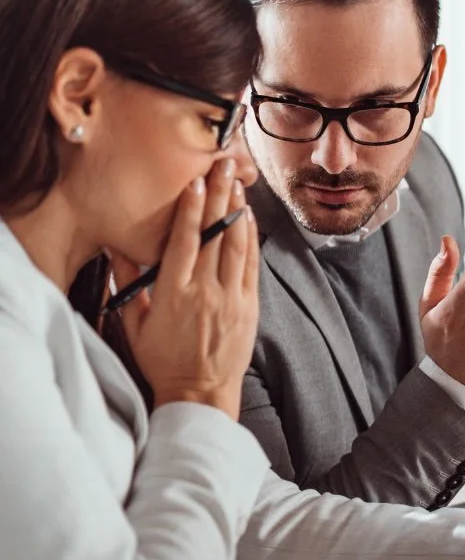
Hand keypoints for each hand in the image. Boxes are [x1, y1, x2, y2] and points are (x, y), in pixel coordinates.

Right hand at [109, 158, 258, 419]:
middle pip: (215, 234)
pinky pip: (251, 264)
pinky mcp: (250, 305)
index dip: (190, 208)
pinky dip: (251, 238)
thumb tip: (118, 250)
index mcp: (174, 292)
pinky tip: (248, 218)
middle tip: (223, 167)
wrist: (200, 392)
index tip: (194, 182)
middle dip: (219, 197)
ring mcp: (232, 297)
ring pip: (237, 244)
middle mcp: (206, 290)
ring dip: (237, 211)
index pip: (184, 240)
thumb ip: (128, 284)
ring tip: (236, 184)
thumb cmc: (163, 359)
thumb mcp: (135, 324)